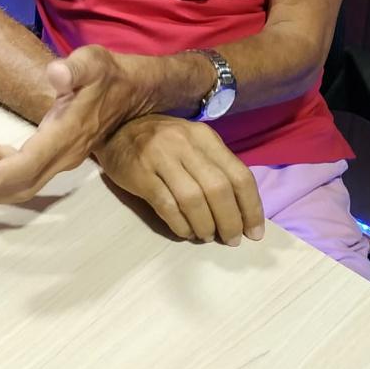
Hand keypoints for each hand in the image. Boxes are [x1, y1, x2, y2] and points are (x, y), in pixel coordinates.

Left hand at [0, 45, 155, 204]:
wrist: (134, 90)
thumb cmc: (109, 74)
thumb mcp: (93, 62)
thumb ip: (74, 68)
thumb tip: (55, 73)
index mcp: (66, 134)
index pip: (27, 165)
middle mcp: (65, 154)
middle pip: (23, 185)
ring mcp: (64, 157)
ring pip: (25, 183)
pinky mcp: (61, 153)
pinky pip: (29, 169)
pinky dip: (4, 166)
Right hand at [95, 114, 264, 244]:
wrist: (115, 129)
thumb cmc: (162, 141)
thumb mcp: (192, 143)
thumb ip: (215, 168)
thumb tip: (241, 211)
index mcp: (204, 136)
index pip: (239, 174)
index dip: (251, 207)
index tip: (254, 232)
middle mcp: (184, 143)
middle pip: (218, 189)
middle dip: (230, 221)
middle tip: (231, 239)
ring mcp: (160, 157)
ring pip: (193, 199)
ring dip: (205, 225)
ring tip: (207, 235)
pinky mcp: (140, 173)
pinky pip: (167, 206)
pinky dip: (181, 225)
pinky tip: (186, 232)